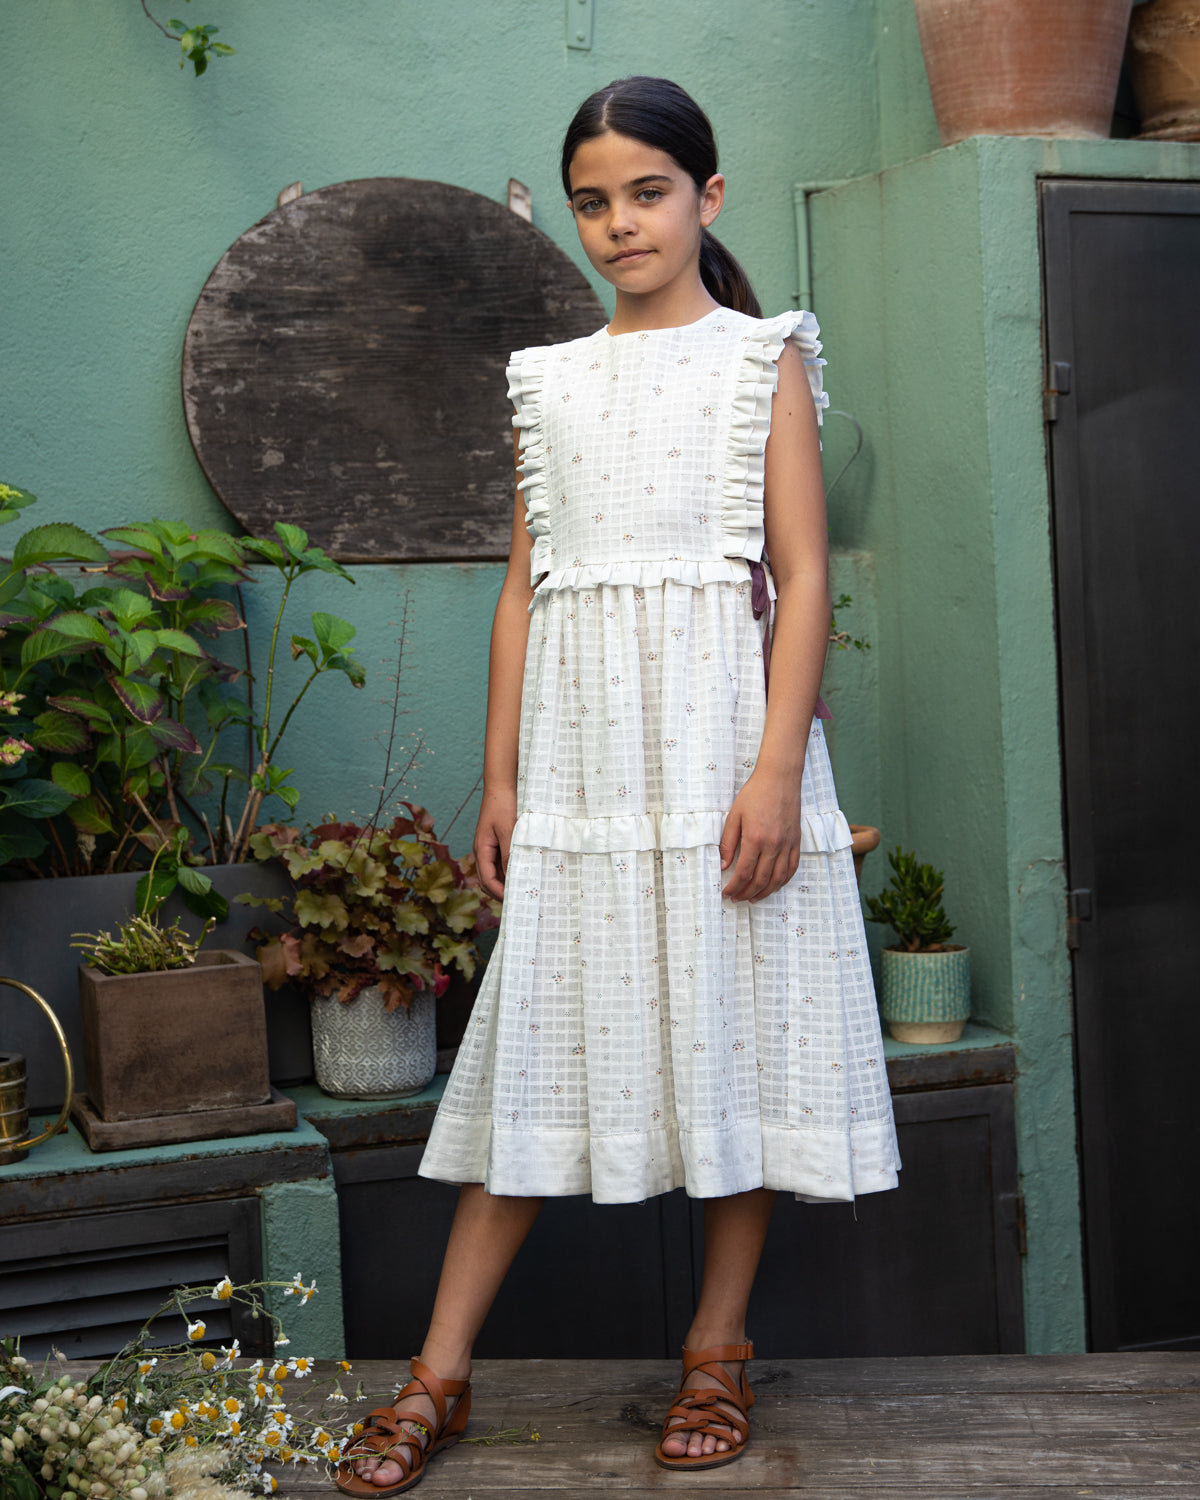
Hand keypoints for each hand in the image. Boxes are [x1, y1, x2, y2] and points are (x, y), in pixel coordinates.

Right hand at [474, 786, 517, 899]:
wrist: (501, 785)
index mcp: (481, 849)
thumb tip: (512, 876)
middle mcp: (483, 851)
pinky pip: (501, 863)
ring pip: (494, 873)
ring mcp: (489, 847)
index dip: (498, 893)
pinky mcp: (497, 842)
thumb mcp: (509, 830)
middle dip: (500, 892)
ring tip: (522, 889)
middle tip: (519, 901)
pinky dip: (509, 871)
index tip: (513, 901)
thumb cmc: (503, 805)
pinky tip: (523, 871)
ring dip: (505, 883)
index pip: (486, 879)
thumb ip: (509, 853)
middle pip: (487, 880)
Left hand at [719, 767, 803, 901]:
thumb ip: (728, 842)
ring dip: (765, 892)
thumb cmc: (755, 794)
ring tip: (753, 898)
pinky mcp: (796, 841)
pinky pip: (792, 868)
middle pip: (761, 880)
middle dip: (747, 893)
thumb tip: (723, 865)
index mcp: (755, 838)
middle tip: (737, 898)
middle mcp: (773, 845)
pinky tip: (774, 885)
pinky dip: (783, 881)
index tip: (726, 893)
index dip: (734, 887)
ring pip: (778, 878)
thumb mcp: (734, 815)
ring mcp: (787, 844)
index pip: (744, 872)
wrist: (780, 778)